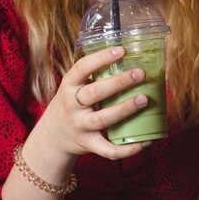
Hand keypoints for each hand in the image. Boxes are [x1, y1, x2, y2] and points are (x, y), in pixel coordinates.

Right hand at [31, 45, 149, 165]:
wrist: (52, 135)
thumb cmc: (71, 103)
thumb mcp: (73, 86)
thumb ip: (93, 75)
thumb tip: (128, 57)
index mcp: (68, 85)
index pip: (82, 67)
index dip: (101, 58)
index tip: (121, 50)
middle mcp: (72, 105)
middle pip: (95, 93)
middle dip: (118, 82)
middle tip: (139, 73)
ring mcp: (80, 126)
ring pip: (102, 119)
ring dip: (124, 109)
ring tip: (144, 99)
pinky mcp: (88, 144)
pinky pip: (108, 149)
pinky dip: (128, 148)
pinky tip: (146, 140)